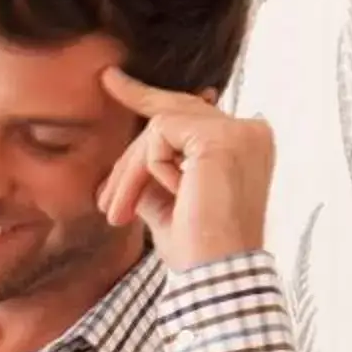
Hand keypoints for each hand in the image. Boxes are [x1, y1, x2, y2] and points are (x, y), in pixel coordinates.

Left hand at [98, 67, 273, 271]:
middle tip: (101, 198)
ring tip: (116, 214)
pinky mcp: (221, 137)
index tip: (109, 80)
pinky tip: (167, 197)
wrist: (215, 272)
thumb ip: (150, 175)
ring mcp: (240, 130)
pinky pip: (160, 136)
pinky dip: (147, 169)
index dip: (146, 96)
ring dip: (128, 174)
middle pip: (170, 117)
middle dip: (127, 156)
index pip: (191, 111)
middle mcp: (251, 130)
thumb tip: (125, 163)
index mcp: (245, 145)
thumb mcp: (166, 204)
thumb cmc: (195, 248)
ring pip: (158, 128)